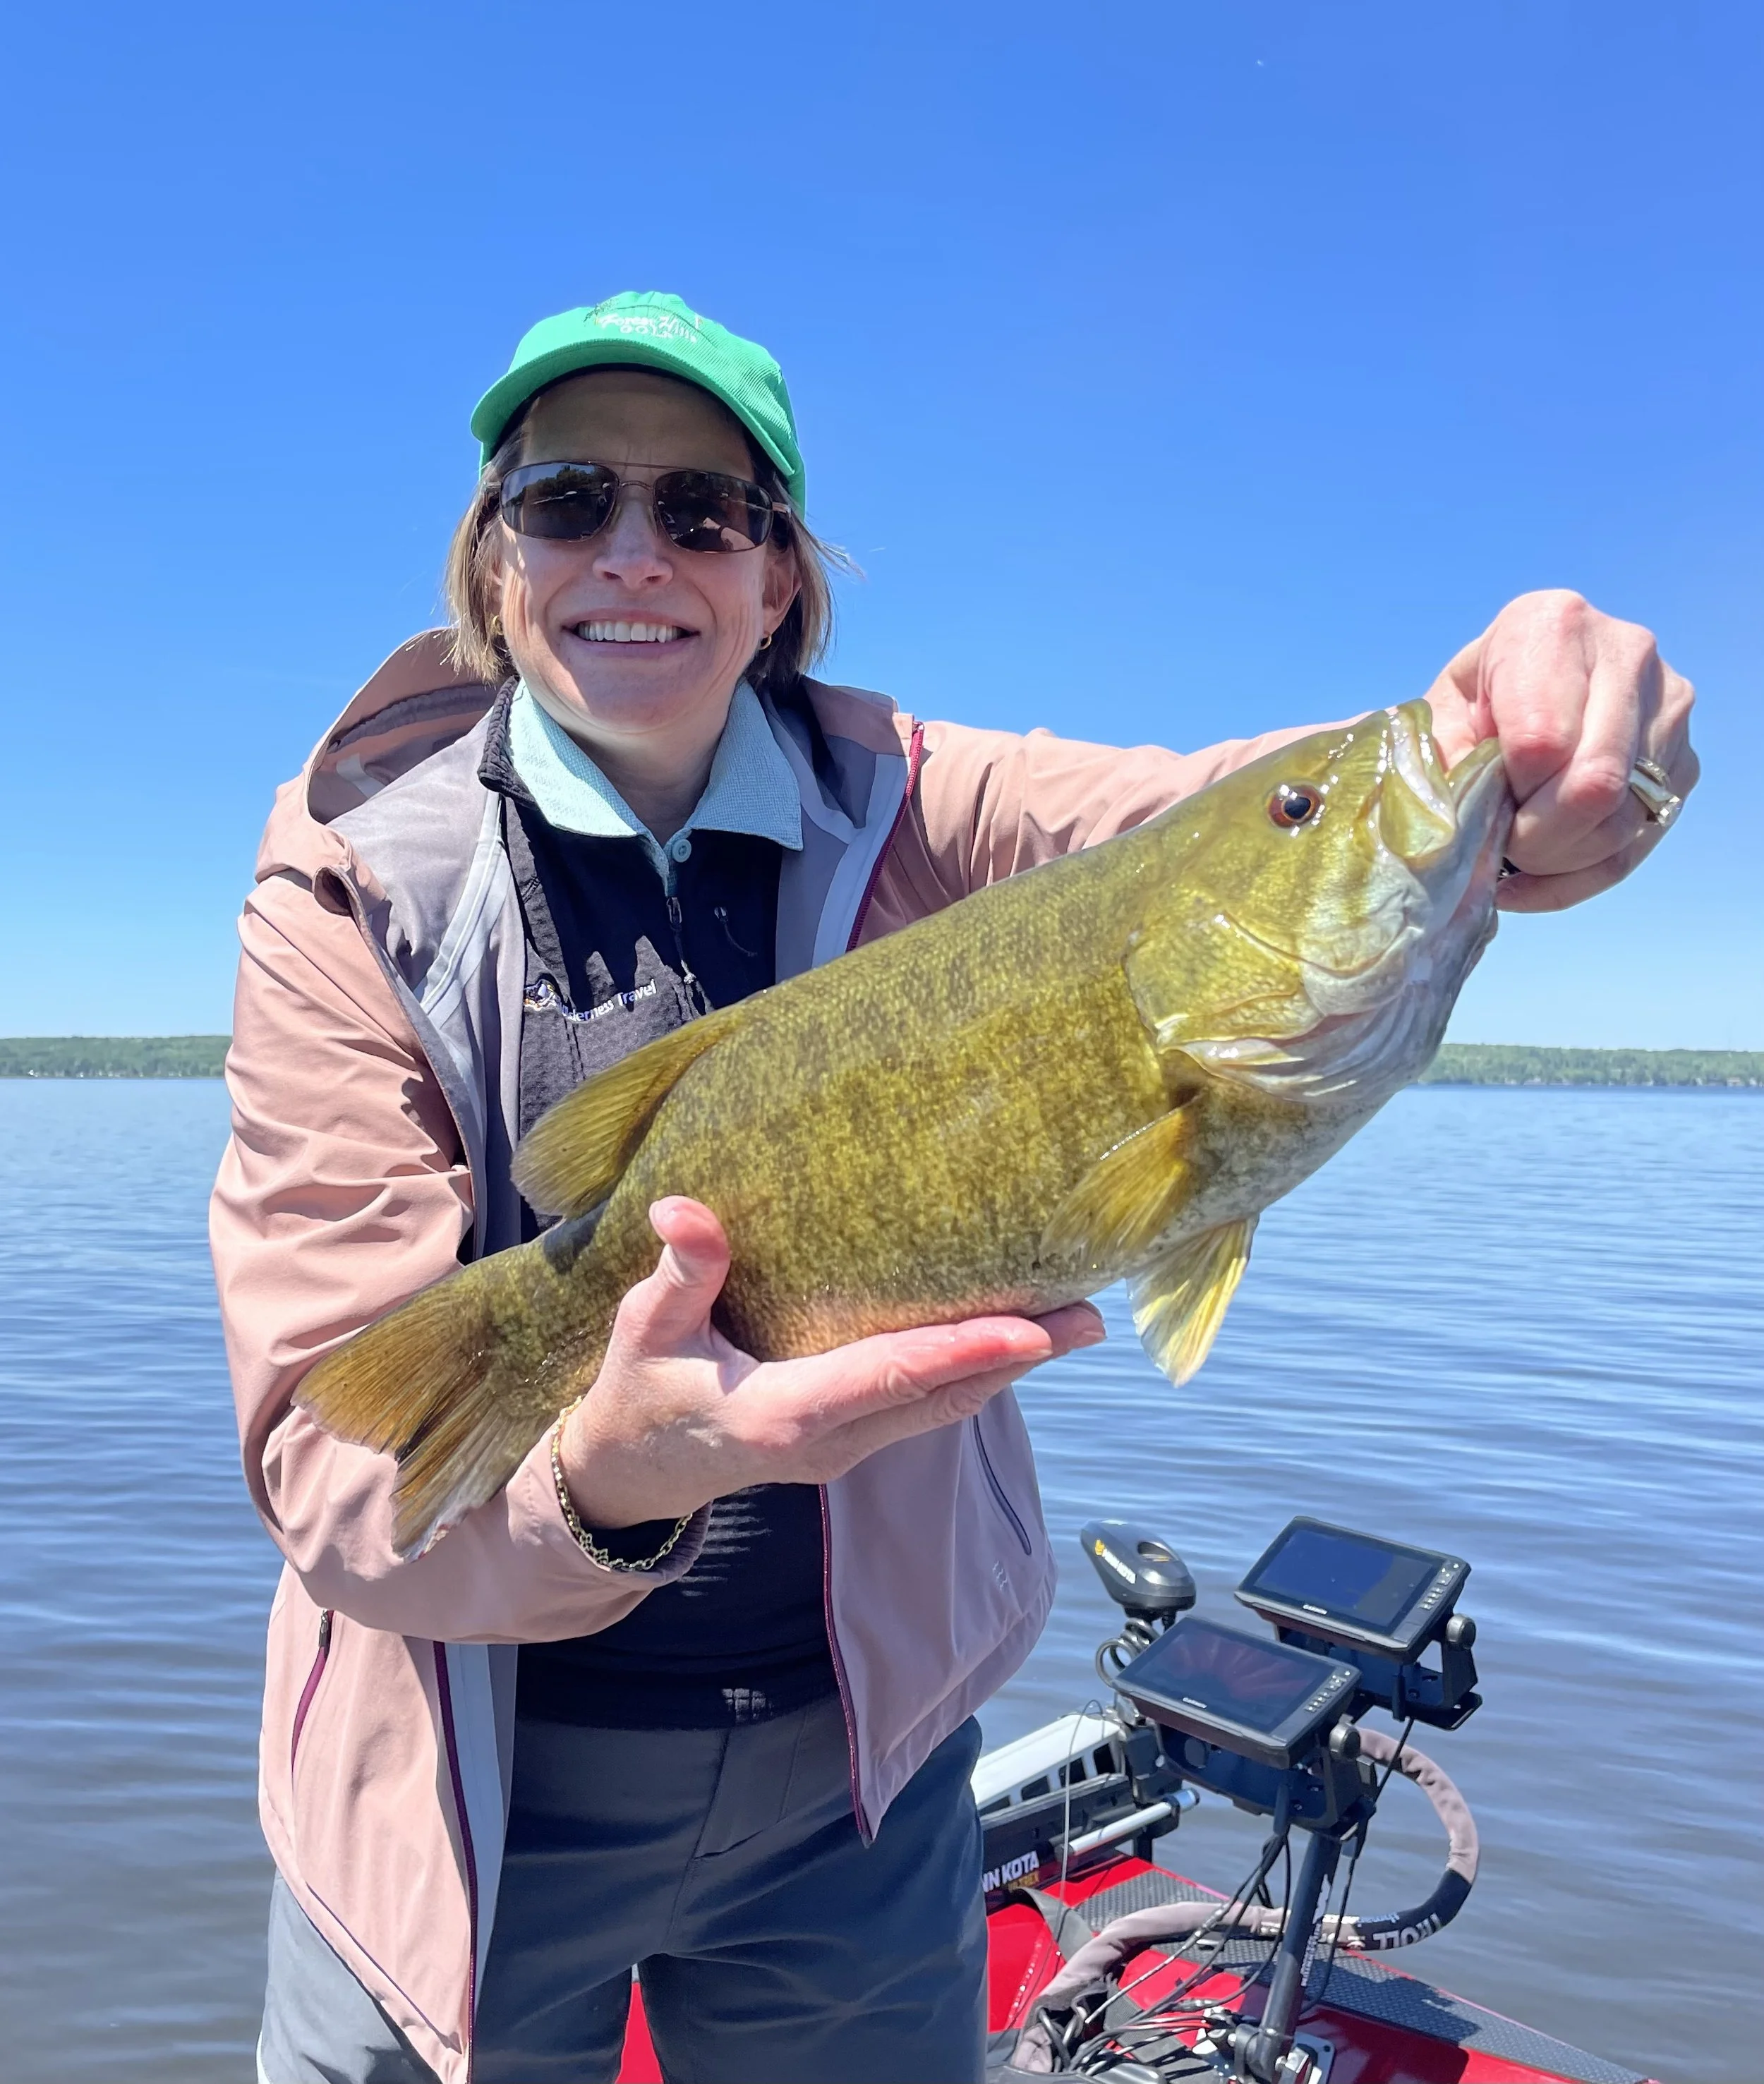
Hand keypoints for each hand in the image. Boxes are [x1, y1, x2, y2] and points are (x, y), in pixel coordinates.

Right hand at [558, 1196, 1105, 1530]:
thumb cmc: (639, 1393)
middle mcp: (831, 1444)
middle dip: (1017, 1359)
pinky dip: (975, 1373)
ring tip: (1075, 1320)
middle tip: (1088, 1315)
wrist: (631, 1476)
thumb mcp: (644, 1331)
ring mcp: (847, 1451)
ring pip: (945, 1410)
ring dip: (1009, 1367)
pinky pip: (928, 1409)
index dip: (961, 1353)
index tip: (1030, 1330)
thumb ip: (679, 1274)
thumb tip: (685, 1208)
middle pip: (941, 1399)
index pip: (888, 1377)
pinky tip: (1013, 1339)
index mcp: (783, 1418)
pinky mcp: (853, 1442)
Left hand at [1425, 590, 1697, 912]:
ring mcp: (1668, 706)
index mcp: (1551, 625)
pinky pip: (1638, 846)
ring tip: (1516, 853)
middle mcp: (1626, 653)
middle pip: (1594, 784)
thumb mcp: (1438, 718)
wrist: (1525, 681)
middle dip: (1536, 839)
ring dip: (1557, 860)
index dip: (1508, 793)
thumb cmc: (1472, 702)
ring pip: (1621, 822)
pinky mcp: (1684, 759)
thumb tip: (1451, 832)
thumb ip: (1440, 764)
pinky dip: (1579, 877)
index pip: (1542, 741)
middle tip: (1500, 846)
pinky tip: (1537, 878)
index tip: (1484, 803)